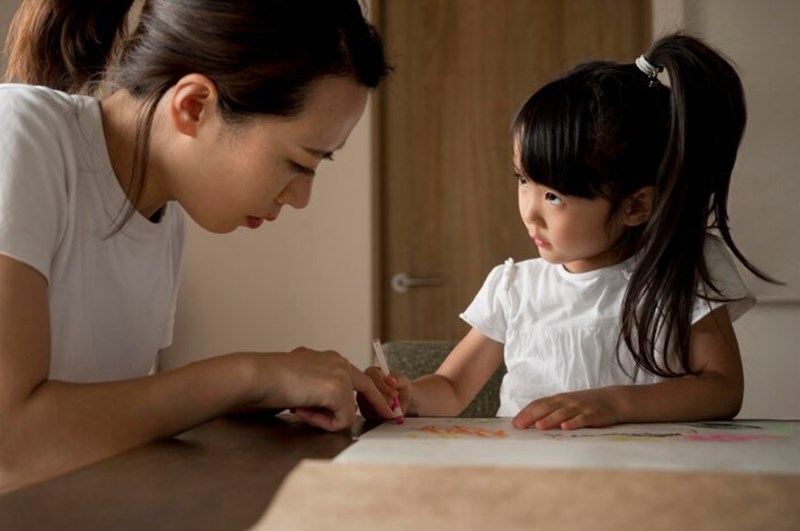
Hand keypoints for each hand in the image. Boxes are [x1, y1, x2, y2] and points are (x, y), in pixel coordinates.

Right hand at [248, 347, 391, 431]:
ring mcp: (340, 374)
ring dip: (326, 418)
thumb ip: (315, 387)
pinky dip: (323, 423)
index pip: (357, 378)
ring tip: (300, 409)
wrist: (258, 375)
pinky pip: (341, 420)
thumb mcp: (298, 380)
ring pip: (349, 410)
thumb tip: (317, 404)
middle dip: (380, 404)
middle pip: (369, 388)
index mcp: (329, 358)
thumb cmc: (269, 380)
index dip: (371, 394)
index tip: (384, 405)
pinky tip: (302, 411)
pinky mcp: (338, 389)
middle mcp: (338, 362)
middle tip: (392, 416)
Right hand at [356, 366, 410, 419]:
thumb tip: (391, 380)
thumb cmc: (401, 387)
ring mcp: (362, 398)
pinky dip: (380, 415)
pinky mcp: (364, 410)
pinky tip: (387, 413)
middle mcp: (364, 384)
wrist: (403, 400)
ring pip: (367, 404)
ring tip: (392, 408)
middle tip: (393, 402)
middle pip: (368, 391)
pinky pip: (369, 414)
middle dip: (383, 399)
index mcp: (372, 372)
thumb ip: (399, 379)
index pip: (372, 376)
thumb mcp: (403, 381)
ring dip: (382, 408)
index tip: (394, 394)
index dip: (383, 386)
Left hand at [511, 386, 622, 429]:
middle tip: (520, 426)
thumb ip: (552, 412)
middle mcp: (567, 402)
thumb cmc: (586, 404)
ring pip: (562, 413)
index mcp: (559, 400)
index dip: (526, 413)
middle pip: (546, 408)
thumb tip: (532, 423)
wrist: (614, 399)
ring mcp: (580, 408)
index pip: (539, 404)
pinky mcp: (593, 415)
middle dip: (532, 416)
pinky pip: (582, 419)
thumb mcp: (568, 405)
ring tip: (539, 426)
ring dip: (550, 419)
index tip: (514, 423)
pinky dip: (573, 423)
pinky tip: (566, 427)